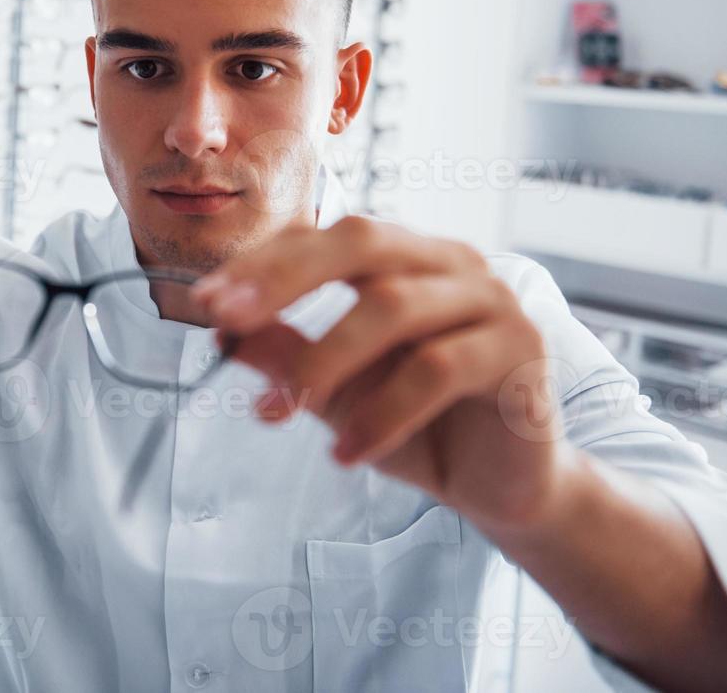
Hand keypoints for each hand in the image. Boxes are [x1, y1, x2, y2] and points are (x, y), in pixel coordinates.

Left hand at [193, 216, 564, 528]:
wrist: (500, 488)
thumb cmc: (417, 427)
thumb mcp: (335, 392)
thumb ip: (286, 353)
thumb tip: (221, 330)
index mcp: (404, 257)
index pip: (323, 237)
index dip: (262, 264)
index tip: (205, 302)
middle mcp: (449, 263)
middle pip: (361, 242)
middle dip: (284, 278)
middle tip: (226, 319)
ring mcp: (492, 299)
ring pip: (393, 306)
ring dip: (323, 360)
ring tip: (278, 412)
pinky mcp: (522, 349)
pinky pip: (438, 369)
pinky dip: (382, 413)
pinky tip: (346, 455)